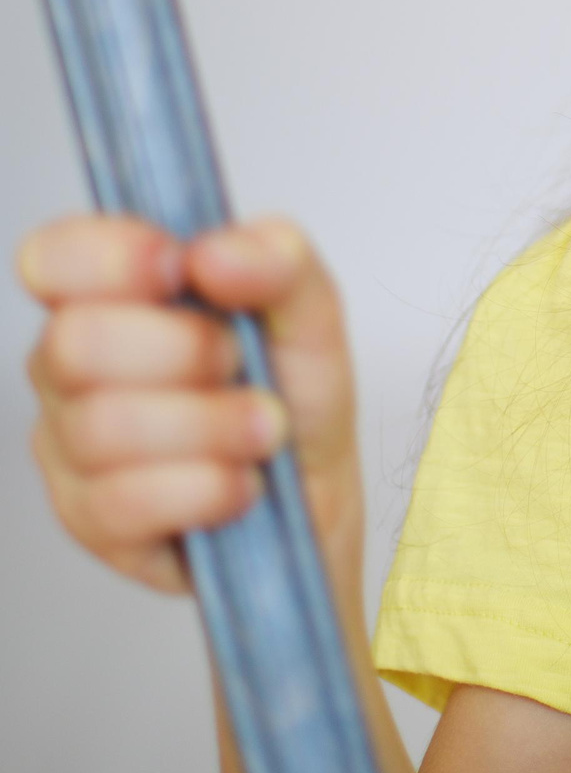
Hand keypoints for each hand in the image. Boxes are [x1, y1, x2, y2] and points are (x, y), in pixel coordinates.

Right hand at [19, 215, 363, 600]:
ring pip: (103, 428)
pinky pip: (123, 502)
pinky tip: (240, 481)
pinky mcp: (88, 520)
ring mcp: (69, 445)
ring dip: (213, 426)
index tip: (179, 268)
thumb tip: (212, 253)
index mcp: (111, 295)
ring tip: (265, 429)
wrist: (315, 488)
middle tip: (241, 363)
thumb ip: (277, 259)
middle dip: (187, 352)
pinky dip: (206, 489)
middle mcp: (72, 366)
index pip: (53, 257)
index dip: (108, 258)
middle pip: (76, 343)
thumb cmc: (294, 388)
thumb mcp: (309, 308)